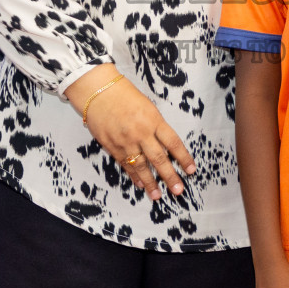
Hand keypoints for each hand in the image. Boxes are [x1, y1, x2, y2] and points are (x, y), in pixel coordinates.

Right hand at [66, 66, 195, 199]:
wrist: (98, 91)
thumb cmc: (124, 95)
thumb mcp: (147, 106)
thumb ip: (156, 126)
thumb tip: (165, 146)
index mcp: (153, 120)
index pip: (173, 143)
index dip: (183, 158)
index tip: (191, 170)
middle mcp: (141, 133)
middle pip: (159, 159)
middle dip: (170, 176)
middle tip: (178, 190)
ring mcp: (125, 141)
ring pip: (141, 166)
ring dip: (150, 183)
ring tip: (158, 195)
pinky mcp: (112, 146)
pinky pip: (125, 165)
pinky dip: (133, 176)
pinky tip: (140, 184)